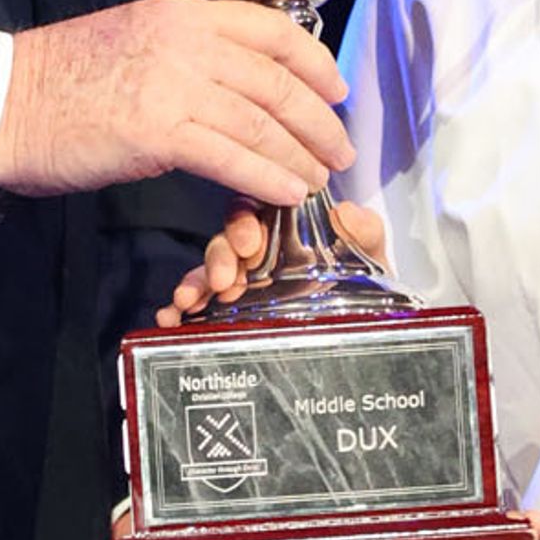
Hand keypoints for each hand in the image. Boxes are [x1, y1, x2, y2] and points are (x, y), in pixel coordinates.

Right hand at [0, 2, 351, 207]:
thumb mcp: (133, 41)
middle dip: (318, 121)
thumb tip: (235, 91)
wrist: (3, 102)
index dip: (314, 63)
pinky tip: (286, 194)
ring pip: (262, 120)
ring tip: (318, 182)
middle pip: (277, 80)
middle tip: (340, 152)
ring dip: (300, 156)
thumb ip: (187, 56)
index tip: (336, 91)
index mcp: (182, 14)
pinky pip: (232, 155)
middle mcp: (186, 41)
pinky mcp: (158, 130)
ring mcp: (174, 84)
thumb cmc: (60, 81)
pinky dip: (267, 177)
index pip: (271, 30)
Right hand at [156, 200, 390, 324]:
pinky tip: (170, 316)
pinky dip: (181, 307)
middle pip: (227, 241)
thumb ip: (364, 234)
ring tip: (189, 300)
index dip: (246, 222)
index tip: (250, 243)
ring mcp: (244, 280)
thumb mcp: (369, 258)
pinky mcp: (232, 309)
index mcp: (287, 227)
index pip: (256, 210)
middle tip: (224, 280)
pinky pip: (201, 302)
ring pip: (210, 270)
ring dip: (196, 282)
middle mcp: (260, 250)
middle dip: (220, 258)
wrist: (365, 329)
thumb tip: (348, 212)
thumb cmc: (362, 285)